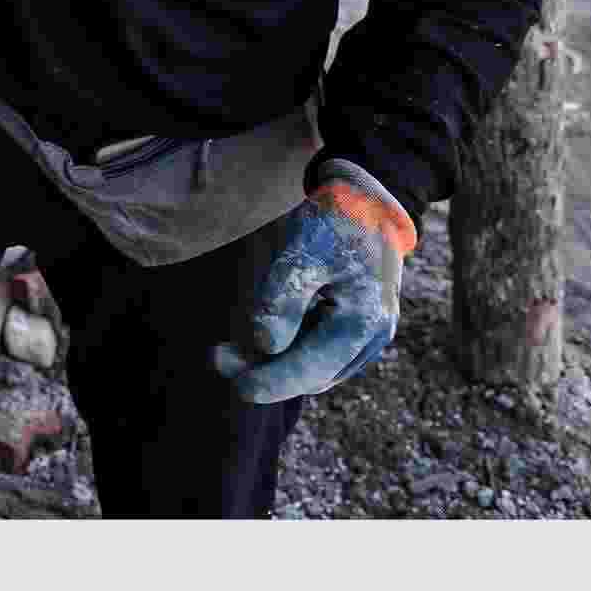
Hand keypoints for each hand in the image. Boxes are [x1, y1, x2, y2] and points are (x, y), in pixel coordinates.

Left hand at [208, 161, 417, 403]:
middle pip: (313, 375)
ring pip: (317, 368)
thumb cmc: (333, 221)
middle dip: (265, 372)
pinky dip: (292, 351)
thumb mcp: (304, 249)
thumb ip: (284, 297)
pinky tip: (261, 337)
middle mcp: (374, 336)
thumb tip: (266, 345)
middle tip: (217, 358)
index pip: (312, 369)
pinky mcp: (360, 330)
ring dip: (275, 364)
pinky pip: (323, 353)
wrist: (367, 202)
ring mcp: (371, 335)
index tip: (237, 388)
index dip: (272, 382)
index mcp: (364, 320)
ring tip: (228, 350)